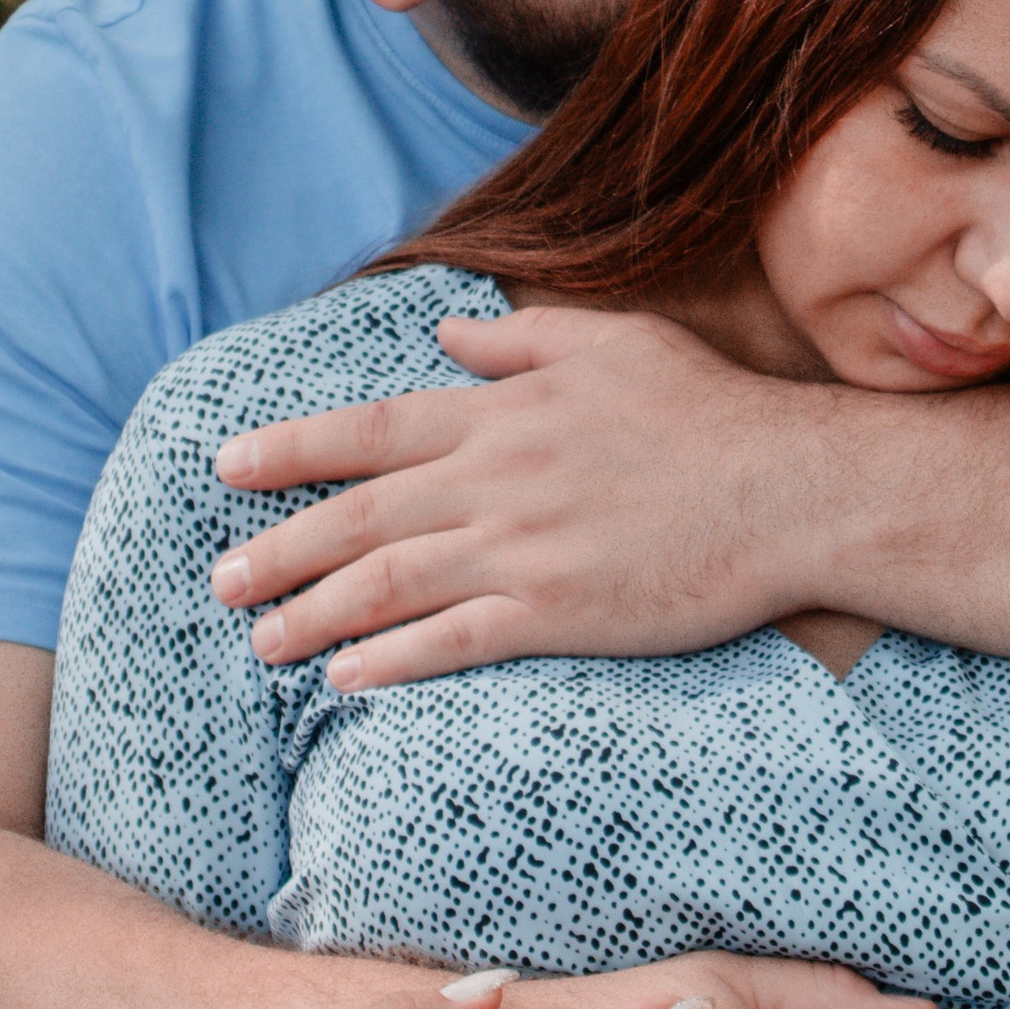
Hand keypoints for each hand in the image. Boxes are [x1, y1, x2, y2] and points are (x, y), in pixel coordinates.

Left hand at [207, 306, 844, 684]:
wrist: (789, 488)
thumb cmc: (708, 411)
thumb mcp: (614, 342)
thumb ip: (522, 338)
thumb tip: (446, 329)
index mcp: (505, 412)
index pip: (372, 430)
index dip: (292, 449)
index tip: (229, 467)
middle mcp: (497, 478)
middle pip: (360, 516)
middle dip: (279, 549)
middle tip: (220, 581)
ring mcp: (524, 548)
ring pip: (388, 584)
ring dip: (313, 614)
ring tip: (262, 641)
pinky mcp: (558, 612)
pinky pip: (453, 641)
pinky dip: (391, 660)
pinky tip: (346, 679)